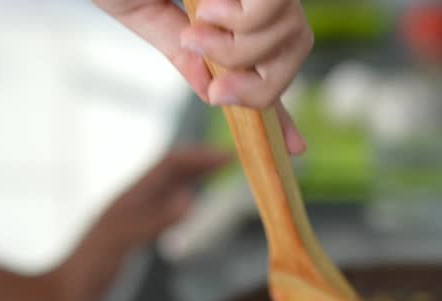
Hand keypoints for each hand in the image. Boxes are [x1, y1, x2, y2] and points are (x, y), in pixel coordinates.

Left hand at [47, 146, 231, 300]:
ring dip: (195, 182)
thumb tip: (193, 197)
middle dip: (201, 165)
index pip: (170, 165)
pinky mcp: (134, 245)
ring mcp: (133, 224)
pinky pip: (166, 218)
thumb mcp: (122, 242)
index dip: (199, 156)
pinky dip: (186, 210)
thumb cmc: (87, 271)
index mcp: (130, 199)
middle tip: (235, 164)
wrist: (60, 300)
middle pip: (172, 175)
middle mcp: (133, 207)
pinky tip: (195, 220)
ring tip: (221, 183)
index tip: (230, 156)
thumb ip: (155, 220)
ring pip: (169, 194)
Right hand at [93, 0, 311, 154]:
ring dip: (241, 50)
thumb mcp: (144, 12)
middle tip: (219, 88)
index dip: (283, 103)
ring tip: (198, 25)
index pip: (270, 55)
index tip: (297, 146)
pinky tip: (210, 7)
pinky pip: (271, 12)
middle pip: (296, 47)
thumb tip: (210, 90)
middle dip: (264, 85)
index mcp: (229, 2)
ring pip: (289, 33)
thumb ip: (180, 50)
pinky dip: (242, 23)